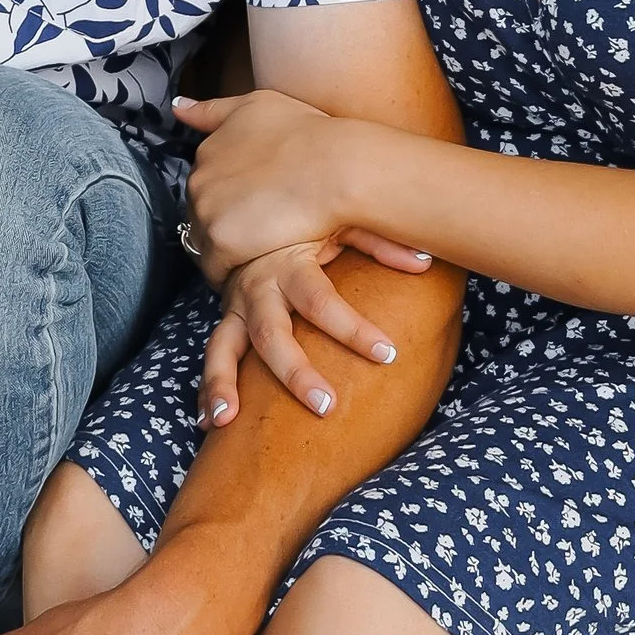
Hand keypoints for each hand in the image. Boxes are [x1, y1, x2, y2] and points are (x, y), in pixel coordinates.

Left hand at [175, 88, 426, 278]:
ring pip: (205, 244)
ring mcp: (206, 210)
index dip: (230, 201)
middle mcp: (198, 179)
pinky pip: (216, 269)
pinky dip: (233, 273)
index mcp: (207, 151)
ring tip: (260, 252)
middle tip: (262, 232)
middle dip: (226, 226)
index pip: (205, 188)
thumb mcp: (257, 105)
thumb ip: (214, 110)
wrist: (335, 166)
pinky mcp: (221, 241)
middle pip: (202, 216)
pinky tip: (257, 266)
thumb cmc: (308, 134)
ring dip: (227, 251)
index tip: (254, 207)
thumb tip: (178, 109)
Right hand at [198, 235, 427, 420]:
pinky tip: (210, 423)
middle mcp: (257, 288)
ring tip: (226, 420)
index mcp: (289, 264)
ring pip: (224, 348)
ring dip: (224, 384)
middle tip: (326, 405)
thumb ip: (380, 242)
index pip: (322, 302)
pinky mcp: (227, 321)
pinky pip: (213, 356)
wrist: (255, 211)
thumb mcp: (342, 223)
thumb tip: (425, 261)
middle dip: (295, 372)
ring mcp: (236, 307)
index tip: (388, 355)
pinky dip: (208, 390)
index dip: (354, 329)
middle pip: (272, 335)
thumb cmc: (310, 224)